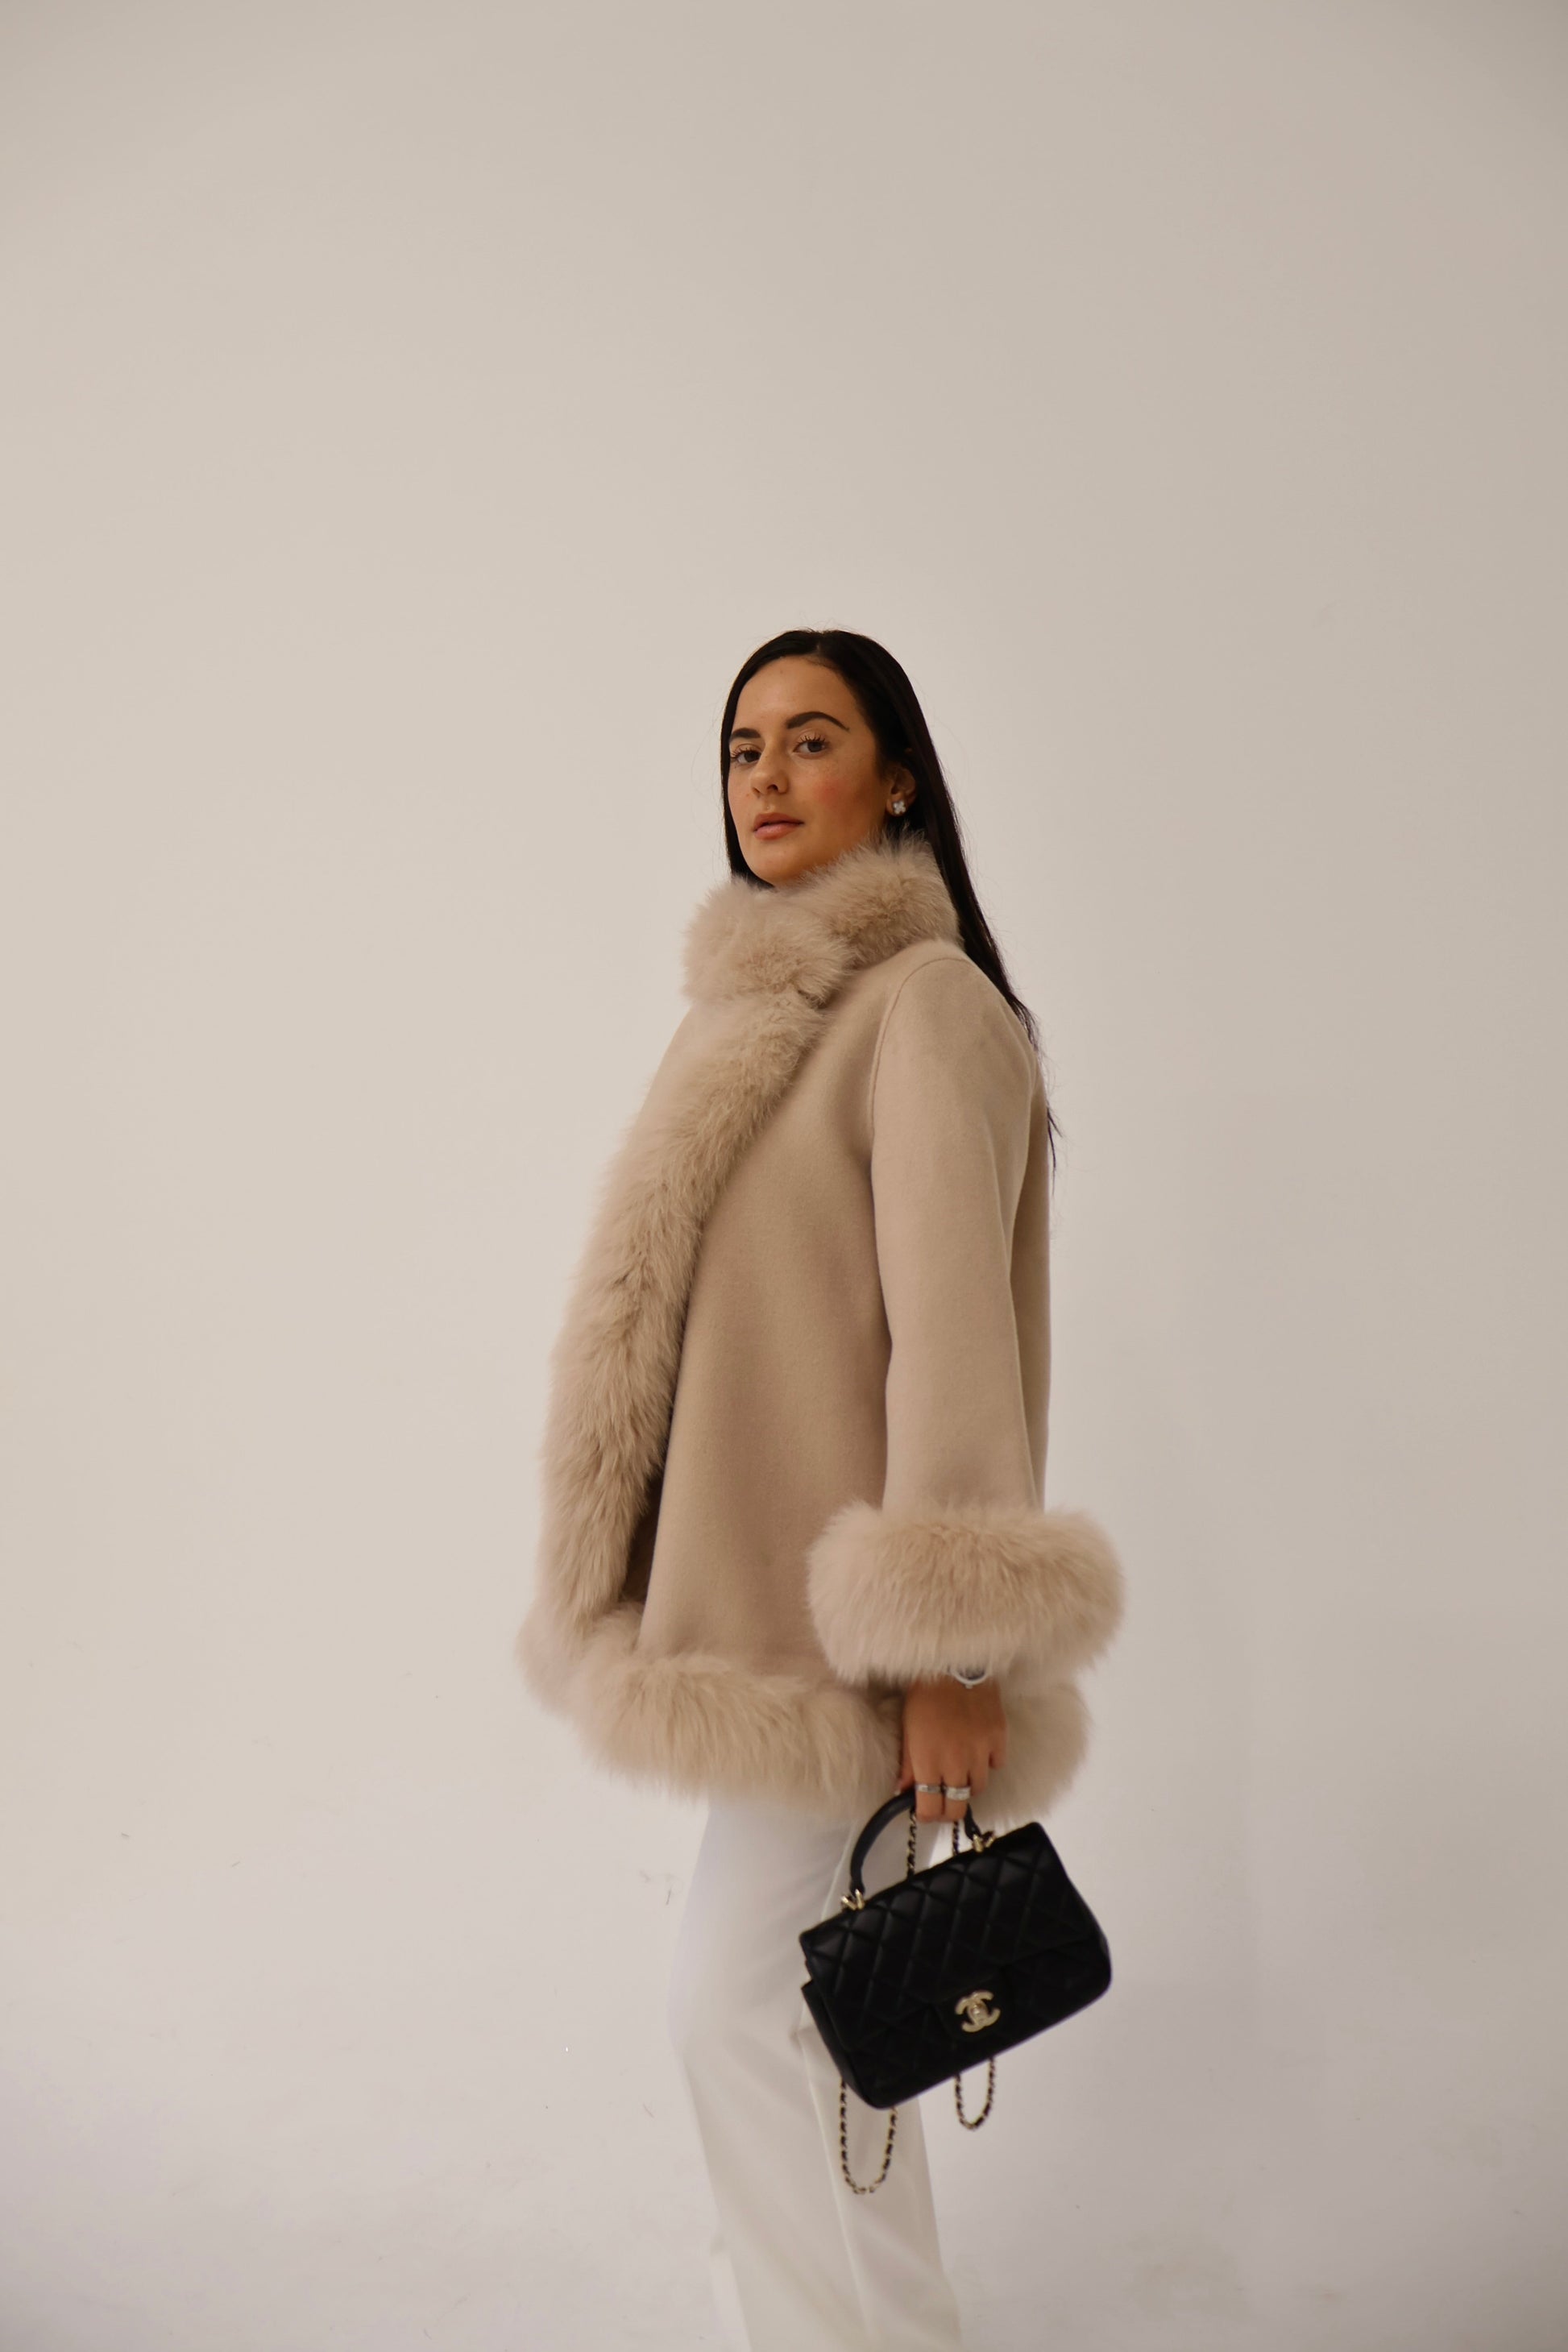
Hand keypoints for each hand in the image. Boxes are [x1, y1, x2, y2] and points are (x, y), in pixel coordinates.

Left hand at [898, 1676, 1007, 1823]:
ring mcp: (981, 1752)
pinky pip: (996, 1764)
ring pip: (978, 1787)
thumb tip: (901, 1789)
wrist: (954, 1662)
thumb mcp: (908, 1727)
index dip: (928, 1815)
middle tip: (944, 1800)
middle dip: (948, 1809)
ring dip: (967, 1784)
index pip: (931, 1809)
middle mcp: (956, 1763)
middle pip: (957, 1807)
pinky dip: (988, 1762)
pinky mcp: (999, 1738)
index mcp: (929, 1762)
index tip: (926, 1811)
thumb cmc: (925, 1693)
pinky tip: (978, 1750)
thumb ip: (908, 1763)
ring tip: (959, 1770)